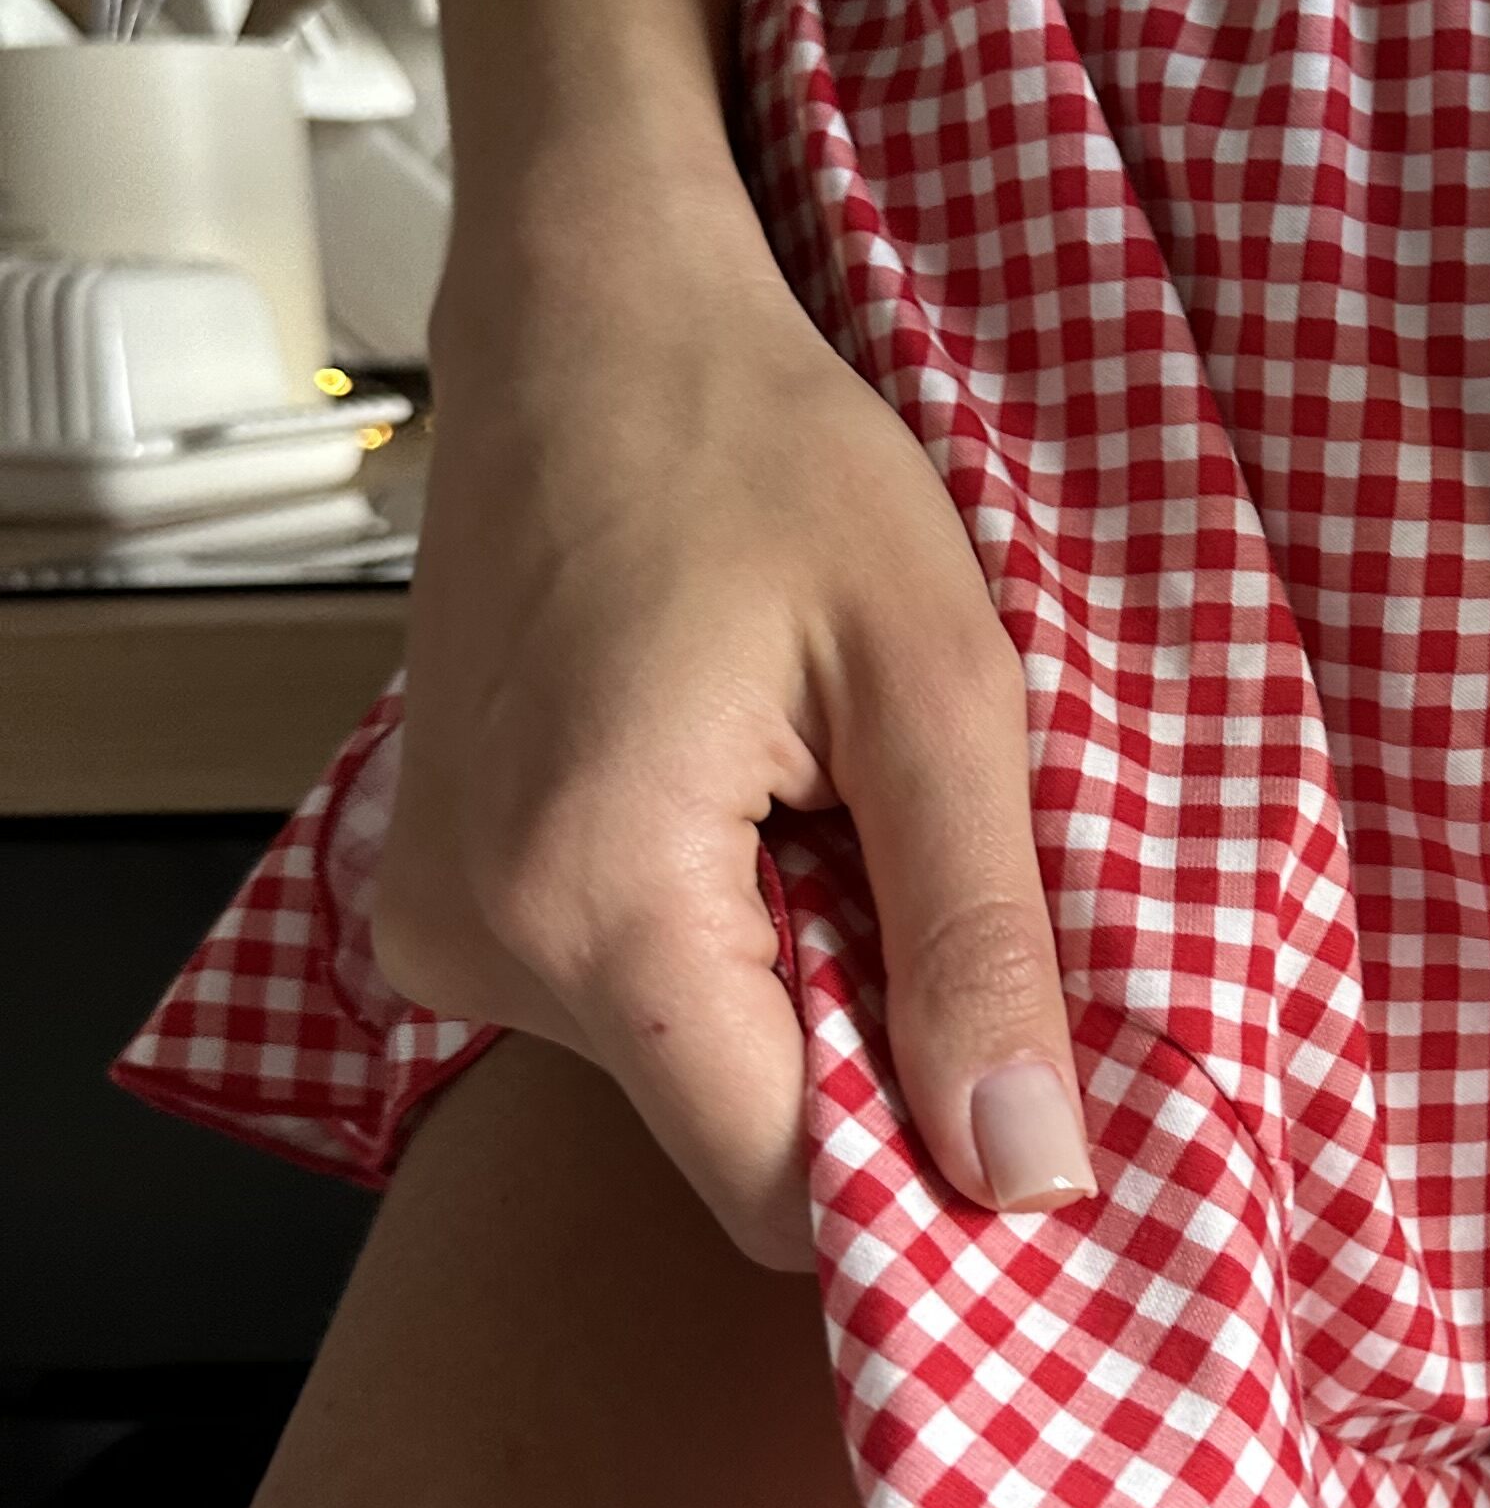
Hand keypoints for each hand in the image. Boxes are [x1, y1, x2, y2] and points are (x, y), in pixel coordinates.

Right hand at [372, 206, 1095, 1272]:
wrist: (595, 315)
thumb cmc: (765, 450)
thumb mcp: (939, 687)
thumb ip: (982, 943)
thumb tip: (1026, 1174)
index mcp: (594, 909)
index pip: (783, 1192)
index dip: (930, 1170)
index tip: (1031, 1097)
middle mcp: (479, 947)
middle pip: (735, 1132)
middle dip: (872, 1047)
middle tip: (925, 859)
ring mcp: (440, 924)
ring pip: (688, 1067)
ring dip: (800, 972)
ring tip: (825, 792)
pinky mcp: (446, 894)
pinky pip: (628, 995)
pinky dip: (725, 931)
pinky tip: (753, 792)